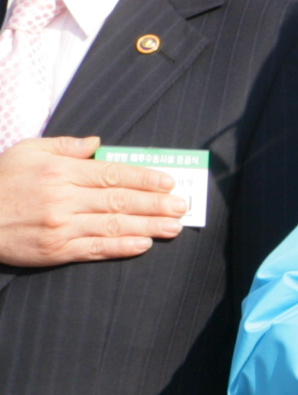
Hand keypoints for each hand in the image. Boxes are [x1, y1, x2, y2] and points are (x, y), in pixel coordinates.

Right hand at [0, 137, 184, 265]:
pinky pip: (96, 249)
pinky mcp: (56, 250)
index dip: (145, 178)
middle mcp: (63, 198)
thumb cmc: (1, 181)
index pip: (112, 174)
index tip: (169, 182)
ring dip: (149, 226)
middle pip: (120, 200)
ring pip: (113, 225)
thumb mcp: (27, 151)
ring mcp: (61, 226)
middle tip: (182, 205)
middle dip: (156, 203)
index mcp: (60, 171)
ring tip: (174, 226)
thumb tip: (98, 143)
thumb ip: (65, 146)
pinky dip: (122, 246)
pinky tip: (144, 244)